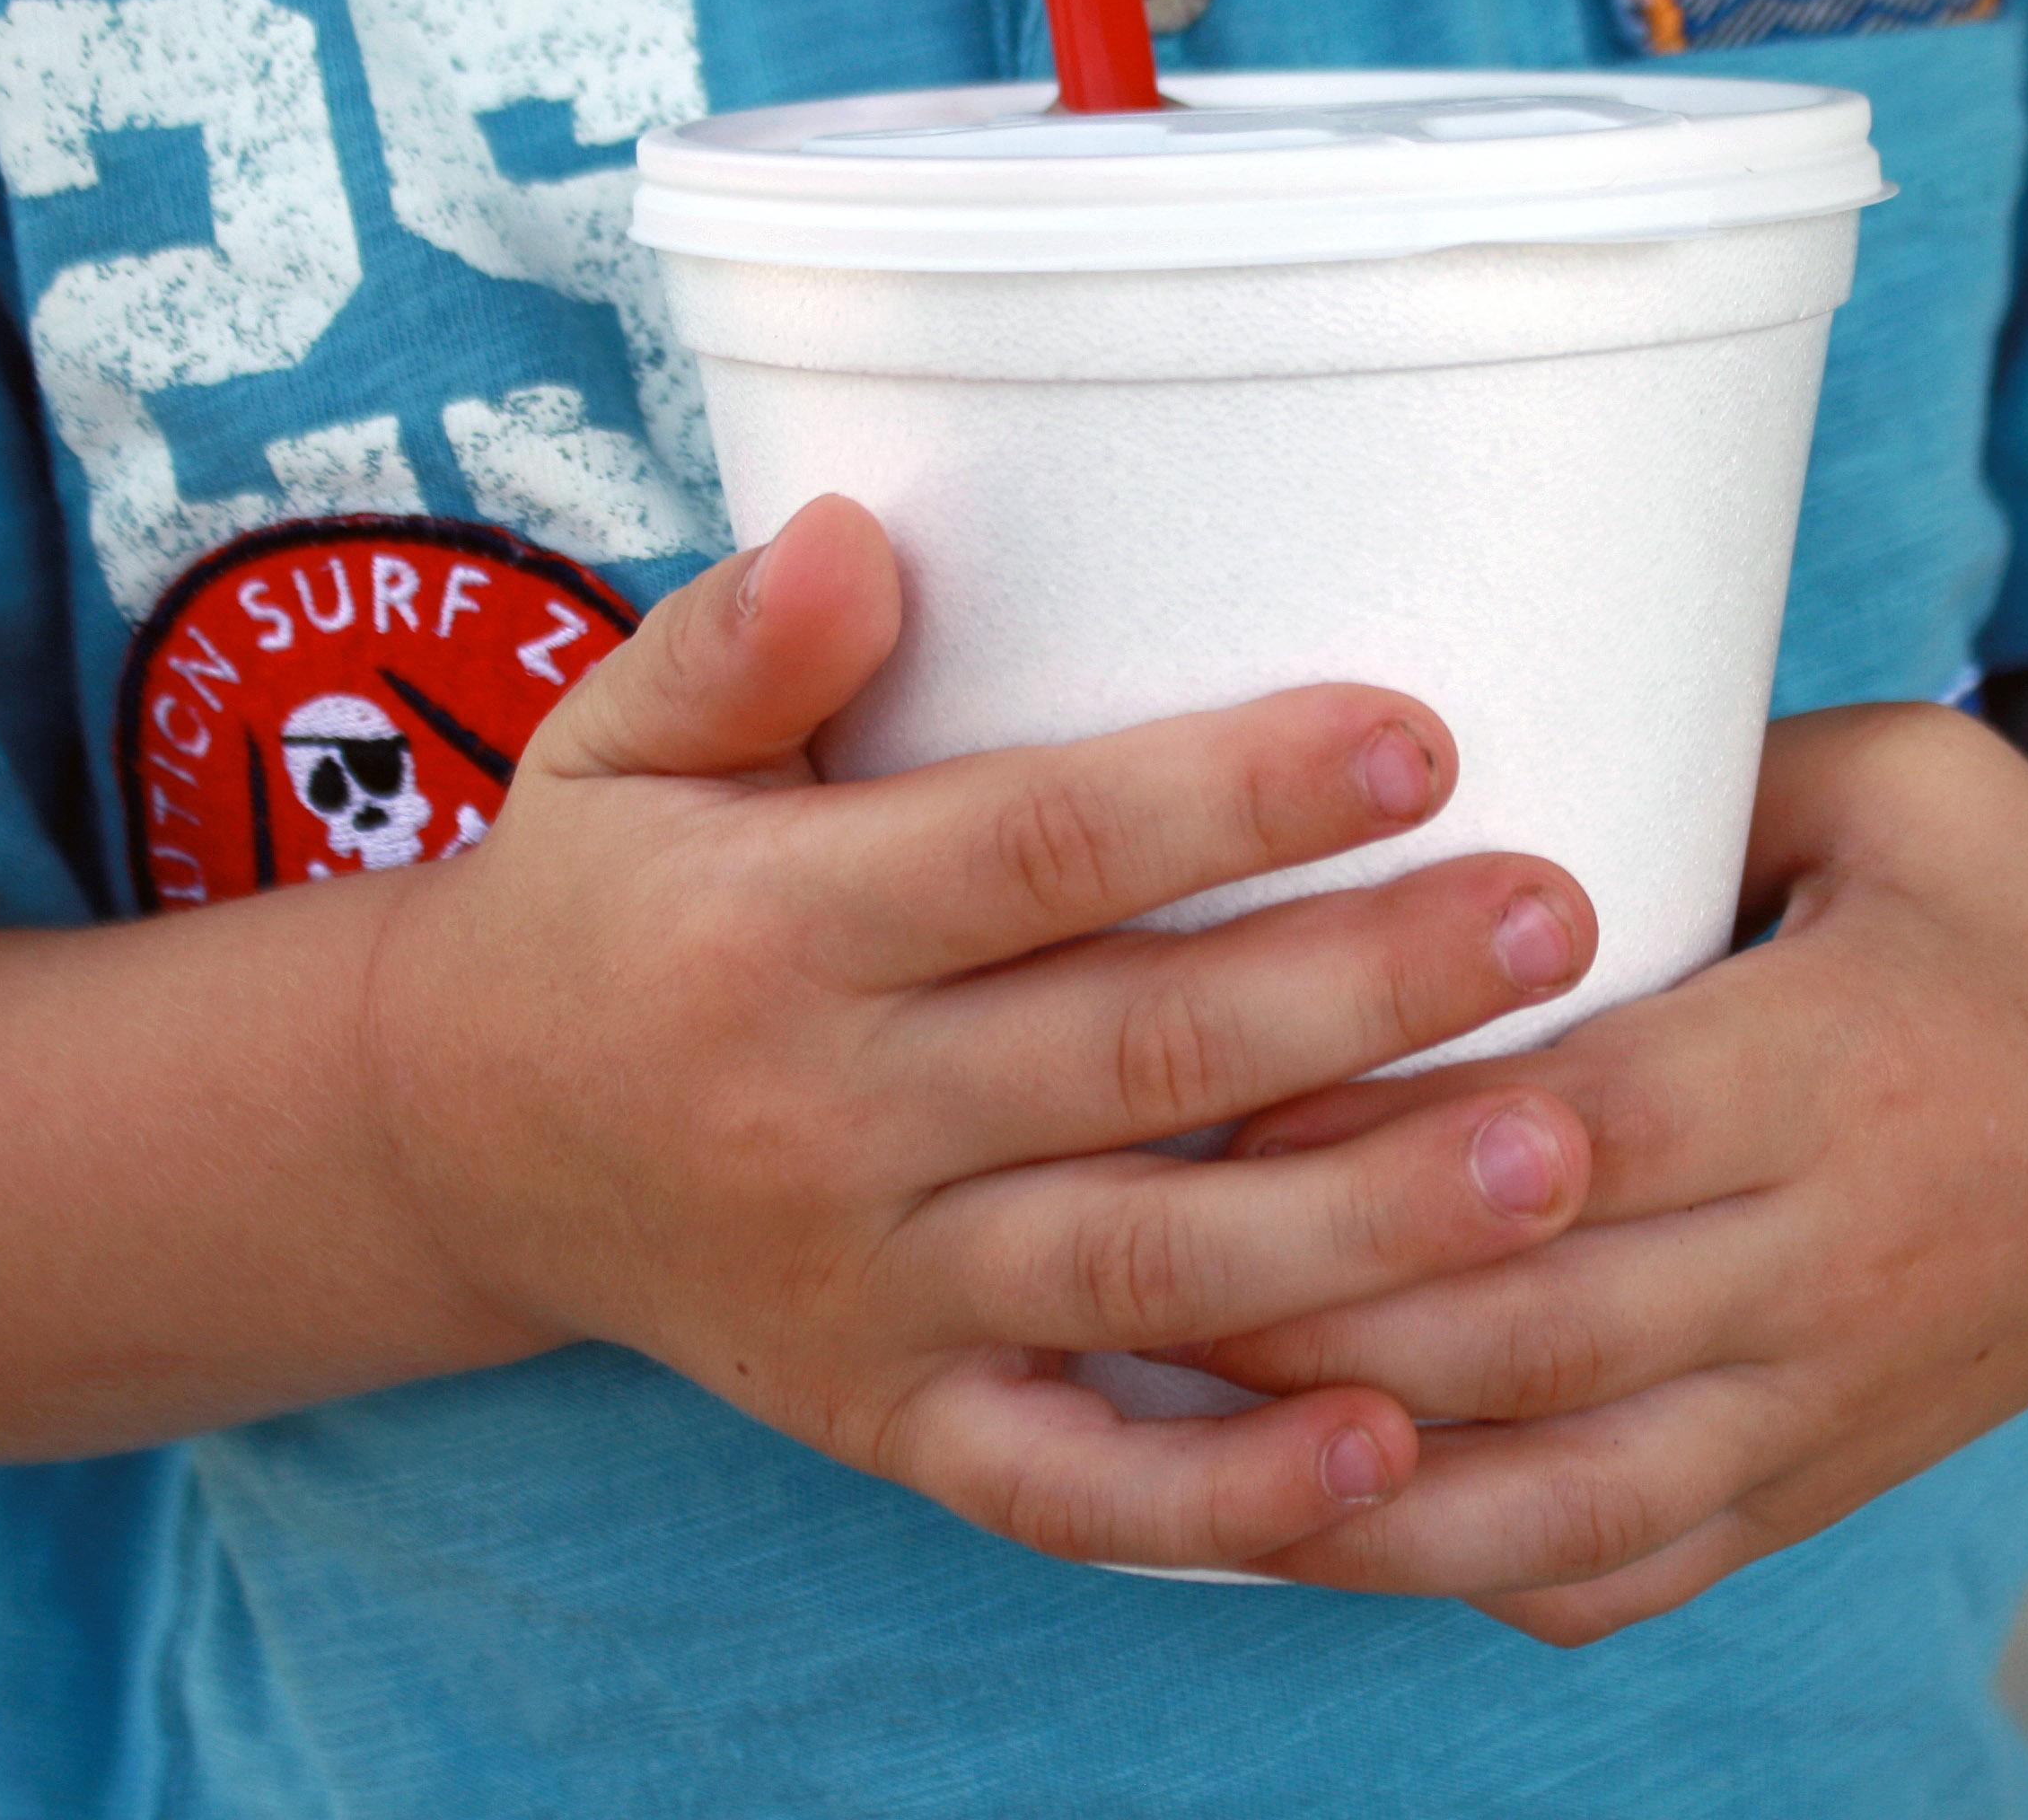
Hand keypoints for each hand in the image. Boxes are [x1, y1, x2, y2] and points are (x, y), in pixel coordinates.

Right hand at [360, 496, 1599, 1575]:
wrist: (468, 1147)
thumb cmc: (609, 904)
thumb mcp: (613, 743)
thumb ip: (736, 640)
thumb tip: (858, 533)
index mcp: (773, 928)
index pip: (1029, 852)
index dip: (1224, 798)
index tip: (1419, 736)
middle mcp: (823, 1121)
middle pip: (1133, 1057)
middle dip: (1360, 991)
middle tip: (1560, 918)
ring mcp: (871, 1295)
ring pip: (1145, 1270)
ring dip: (1361, 1226)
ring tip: (1557, 1155)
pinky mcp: (902, 1424)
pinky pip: (1071, 1486)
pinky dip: (1225, 1495)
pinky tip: (1392, 1446)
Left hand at [1174, 700, 2027, 1638]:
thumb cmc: (2015, 902)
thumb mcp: (1895, 777)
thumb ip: (1692, 768)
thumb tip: (1433, 764)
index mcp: (1836, 1073)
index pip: (1573, 1134)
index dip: (1381, 1132)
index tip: (1206, 1088)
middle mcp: (1830, 1262)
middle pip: (1532, 1327)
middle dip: (1313, 1309)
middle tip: (1116, 1250)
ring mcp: (1822, 1399)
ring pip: (1558, 1489)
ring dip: (1353, 1478)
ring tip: (1165, 1418)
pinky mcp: (1812, 1479)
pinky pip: (1623, 1566)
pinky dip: (1466, 1565)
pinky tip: (1317, 1524)